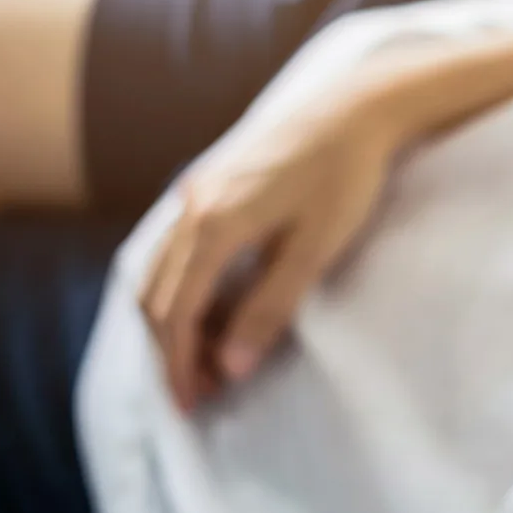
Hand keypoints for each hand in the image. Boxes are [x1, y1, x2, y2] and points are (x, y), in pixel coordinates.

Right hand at [140, 93, 399, 410]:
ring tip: (204, 360)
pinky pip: (176, 247)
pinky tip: (210, 309)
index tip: (193, 404)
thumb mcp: (316, 248)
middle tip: (199, 393)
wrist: (355, 108)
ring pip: (160, 271)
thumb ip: (271, 307)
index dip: (180, 364)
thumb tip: (231, 368)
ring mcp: (197, 191)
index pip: (177, 313)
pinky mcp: (210, 184)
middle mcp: (192, 206)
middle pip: (157, 296)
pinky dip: (181, 288)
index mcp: (214, 224)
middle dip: (171, 351)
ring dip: (172, 321)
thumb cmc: (345, 176)